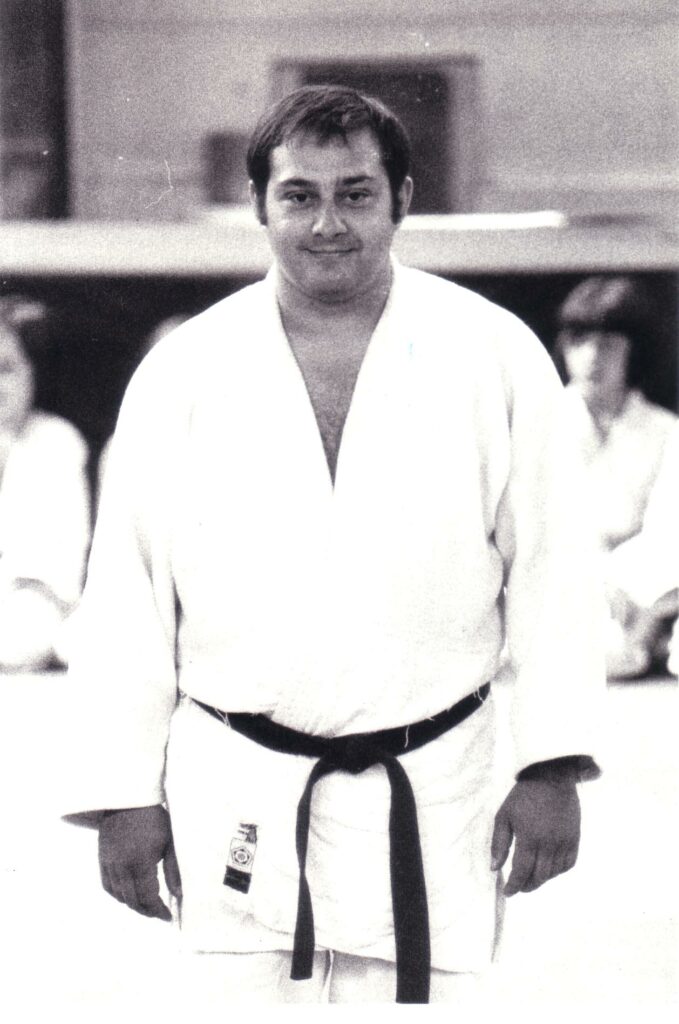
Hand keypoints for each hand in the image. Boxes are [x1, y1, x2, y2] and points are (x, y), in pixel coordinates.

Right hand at [98, 804, 181, 920]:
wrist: (128, 799)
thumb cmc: (154, 818)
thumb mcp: (169, 842)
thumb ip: (173, 870)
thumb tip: (179, 894)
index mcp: (140, 863)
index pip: (148, 897)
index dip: (158, 910)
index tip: (168, 916)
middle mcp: (122, 867)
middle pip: (132, 901)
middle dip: (147, 911)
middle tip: (158, 913)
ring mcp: (109, 863)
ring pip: (119, 896)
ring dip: (132, 904)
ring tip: (146, 905)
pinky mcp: (102, 859)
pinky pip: (107, 886)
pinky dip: (118, 895)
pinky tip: (128, 894)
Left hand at [491, 779, 580, 895]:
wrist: (551, 778)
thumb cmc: (523, 796)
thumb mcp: (504, 816)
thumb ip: (499, 844)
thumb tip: (495, 869)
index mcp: (529, 838)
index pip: (522, 872)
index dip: (514, 886)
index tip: (508, 892)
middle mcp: (548, 844)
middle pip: (539, 876)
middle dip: (527, 886)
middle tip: (519, 887)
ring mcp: (564, 842)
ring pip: (553, 873)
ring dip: (541, 880)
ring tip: (531, 878)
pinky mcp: (575, 838)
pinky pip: (568, 864)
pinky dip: (558, 871)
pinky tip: (549, 869)